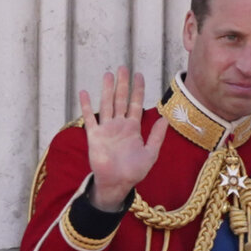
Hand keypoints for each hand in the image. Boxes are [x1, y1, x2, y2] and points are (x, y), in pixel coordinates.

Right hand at [79, 66, 166, 210]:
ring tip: (108, 75)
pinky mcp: (94, 136)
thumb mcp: (150, 154)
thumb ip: (157, 136)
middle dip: (122, 84)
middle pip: (121, 100)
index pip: (135, 104)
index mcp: (133, 128)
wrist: (117, 183)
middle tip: (123, 67)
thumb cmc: (134, 171)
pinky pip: (89, 118)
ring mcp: (106, 129)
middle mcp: (119, 125)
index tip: (139, 75)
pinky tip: (84, 93)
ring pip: (106, 105)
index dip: (137, 90)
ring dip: (107, 90)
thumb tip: (165, 118)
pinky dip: (86, 106)